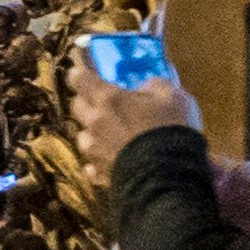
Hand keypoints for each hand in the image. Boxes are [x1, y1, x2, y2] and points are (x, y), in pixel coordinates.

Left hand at [61, 49, 197, 162]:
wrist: (169, 174)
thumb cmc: (170, 128)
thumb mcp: (173, 97)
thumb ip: (155, 86)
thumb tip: (147, 87)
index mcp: (108, 99)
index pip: (78, 78)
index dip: (80, 75)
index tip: (84, 74)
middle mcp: (94, 123)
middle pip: (76, 106)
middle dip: (86, 102)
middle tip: (103, 104)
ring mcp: (94, 151)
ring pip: (83, 137)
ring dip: (94, 134)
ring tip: (111, 137)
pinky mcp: (99, 174)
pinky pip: (92, 165)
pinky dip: (99, 162)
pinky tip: (113, 161)